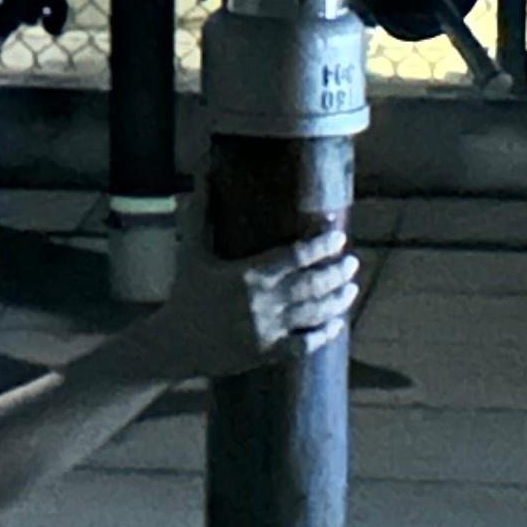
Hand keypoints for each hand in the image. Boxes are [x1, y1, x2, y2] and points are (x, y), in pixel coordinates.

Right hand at [133, 229, 363, 381]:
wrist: (173, 344)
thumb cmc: (185, 294)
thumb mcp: (192, 253)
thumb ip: (201, 214)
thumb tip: (202, 174)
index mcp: (246, 274)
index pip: (294, 256)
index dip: (320, 246)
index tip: (338, 237)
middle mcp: (260, 302)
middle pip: (311, 284)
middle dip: (336, 272)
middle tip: (353, 262)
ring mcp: (266, 330)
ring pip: (313, 313)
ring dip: (337, 300)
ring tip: (352, 288)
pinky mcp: (266, 352)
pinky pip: (304, 345)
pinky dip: (323, 335)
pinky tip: (336, 324)